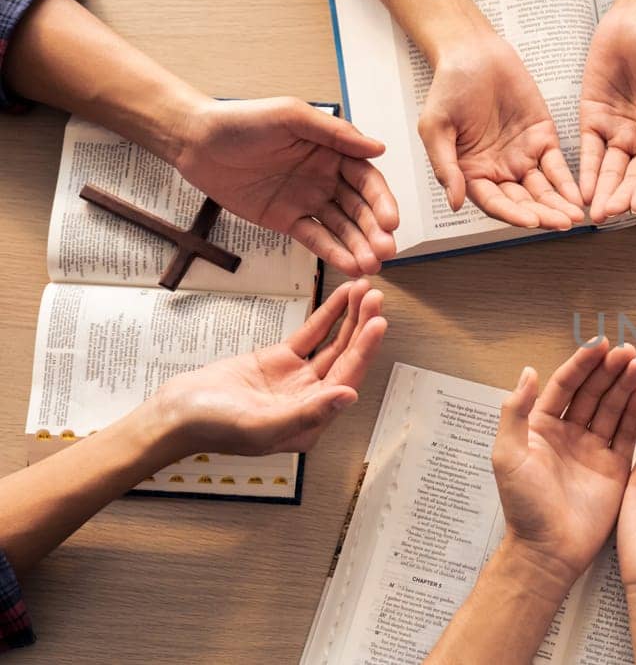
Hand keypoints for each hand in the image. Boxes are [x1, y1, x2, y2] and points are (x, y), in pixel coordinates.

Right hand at [151, 279, 386, 455]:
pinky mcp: (281, 360)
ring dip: (351, 317)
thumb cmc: (211, 428)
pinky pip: (311, 334)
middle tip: (376, 297)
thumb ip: (307, 413)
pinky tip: (343, 297)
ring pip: (333, 343)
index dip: (365, 351)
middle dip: (363, 327)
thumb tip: (349, 396)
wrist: (174, 414)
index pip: (348, 380)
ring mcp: (297, 378)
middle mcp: (312, 399)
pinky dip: (328, 315)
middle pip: (346, 358)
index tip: (378, 323)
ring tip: (366, 289)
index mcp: (313, 421)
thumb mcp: (260, 425)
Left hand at [171, 98, 399, 275]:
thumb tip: (378, 148)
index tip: (391, 221)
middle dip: (375, 231)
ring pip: (342, 228)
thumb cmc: (242, 120)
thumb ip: (334, 132)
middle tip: (386, 251)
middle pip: (360, 208)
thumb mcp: (291, 116)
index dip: (382, 201)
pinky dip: (334, 252)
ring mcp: (308, 200)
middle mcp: (327, 177)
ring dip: (360, 247)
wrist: (196, 142)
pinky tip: (350, 265)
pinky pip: (316, 238)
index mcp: (333, 151)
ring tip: (372, 266)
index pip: (367, 180)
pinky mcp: (288, 220)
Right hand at [419, 35, 583, 228]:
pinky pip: (557, 166)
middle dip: (543, 215)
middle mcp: (499, 171)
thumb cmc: (448, 88)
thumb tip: (455, 202)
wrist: (473, 54)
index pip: (494, 203)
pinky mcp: (543, 139)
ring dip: (558, 205)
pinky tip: (578, 196)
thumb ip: (446, 166)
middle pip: (523, 202)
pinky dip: (568, 182)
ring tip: (574, 216)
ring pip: (543, 189)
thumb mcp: (435, 127)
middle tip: (562, 223)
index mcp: (472, 174)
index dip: (512, 214)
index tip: (530, 221)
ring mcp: (523, 157)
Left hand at [492, 340, 635, 580]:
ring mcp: (593, 449)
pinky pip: (629, 434)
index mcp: (541, 426)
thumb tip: (528, 371)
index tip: (601, 344)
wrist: (548, 549)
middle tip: (630, 352)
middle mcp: (569, 433)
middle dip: (611, 370)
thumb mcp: (508, 455)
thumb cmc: (523, 505)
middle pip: (593, 392)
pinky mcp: (615, 467)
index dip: (583, 363)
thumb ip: (516, 412)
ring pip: (614, 408)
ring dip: (628, 386)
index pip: (565, 385)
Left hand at [578, 12, 635, 221]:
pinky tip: (582, 190)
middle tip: (611, 214)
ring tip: (596, 212)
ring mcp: (619, 133)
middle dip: (622, 196)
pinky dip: (586, 171)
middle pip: (634, 175)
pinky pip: (589, 151)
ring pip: (611, 169)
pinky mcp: (593, 121)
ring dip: (604, 191)